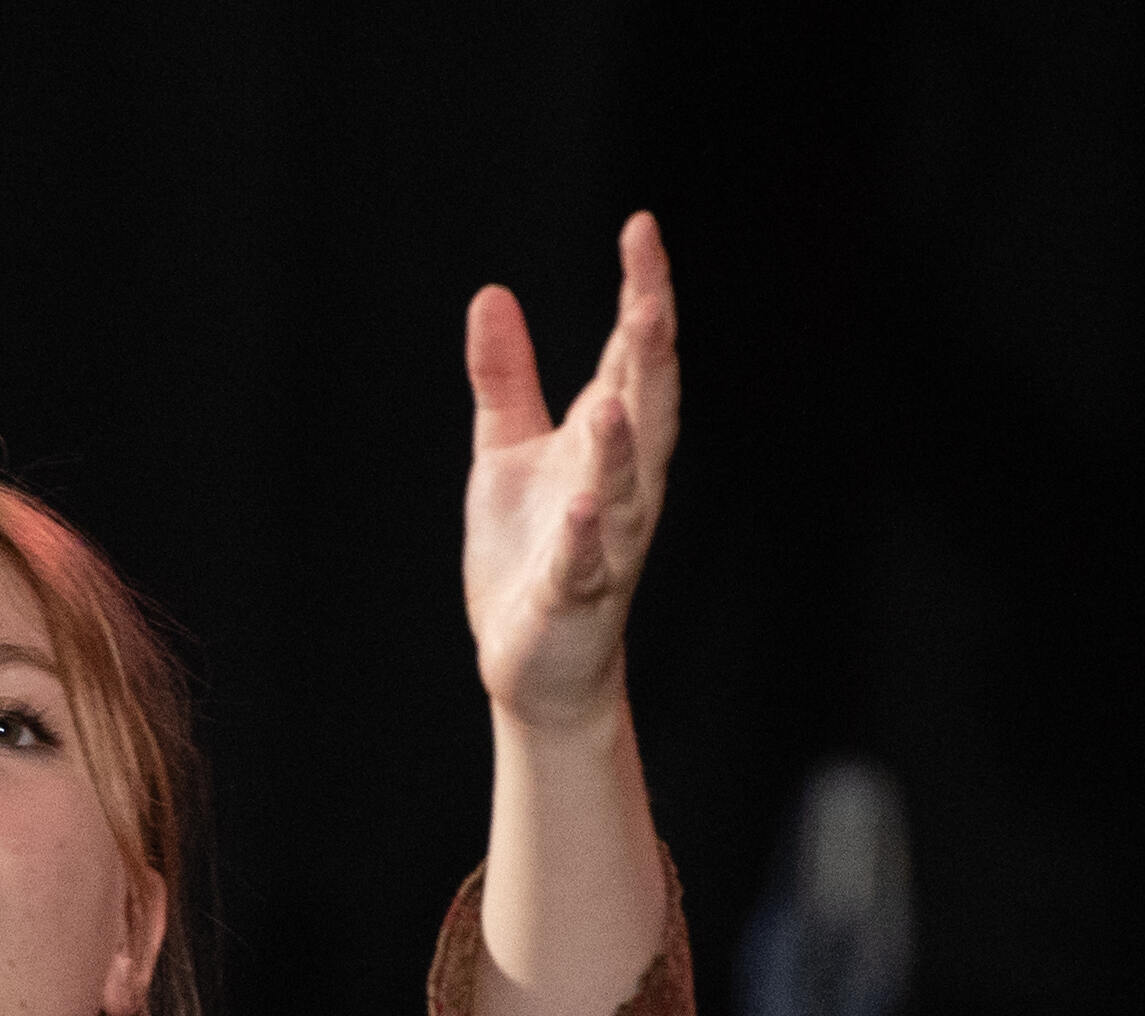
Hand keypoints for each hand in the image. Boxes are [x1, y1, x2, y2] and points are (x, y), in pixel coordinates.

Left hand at [462, 214, 677, 730]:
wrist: (534, 658)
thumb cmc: (529, 548)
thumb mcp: (506, 448)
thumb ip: (505, 377)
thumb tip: (492, 294)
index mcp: (610, 438)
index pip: (633, 355)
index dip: (642, 292)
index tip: (642, 228)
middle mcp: (624, 482)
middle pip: (648, 406)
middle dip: (651, 353)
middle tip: (651, 295)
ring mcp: (606, 540)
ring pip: (624, 486)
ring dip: (622, 446)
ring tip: (613, 399)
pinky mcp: (574, 594)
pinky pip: (585, 562)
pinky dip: (585, 535)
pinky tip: (582, 504)